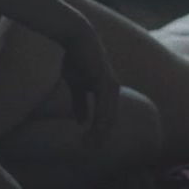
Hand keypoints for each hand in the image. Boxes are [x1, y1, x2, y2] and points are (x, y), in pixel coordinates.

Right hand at [60, 27, 120, 147]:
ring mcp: (111, 86)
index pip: (106, 118)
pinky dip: (99, 119)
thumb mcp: (76, 85)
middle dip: (100, 137)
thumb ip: (80, 102)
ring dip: (100, 132)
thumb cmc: (76, 58)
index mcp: (107, 91)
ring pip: (109, 116)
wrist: (76, 38)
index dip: (98, 133)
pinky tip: (93, 129)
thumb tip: (81, 121)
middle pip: (110, 120)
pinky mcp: (105, 81)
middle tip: (90, 150)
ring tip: (90, 144)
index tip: (88, 145)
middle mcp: (113, 90)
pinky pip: (104, 105)